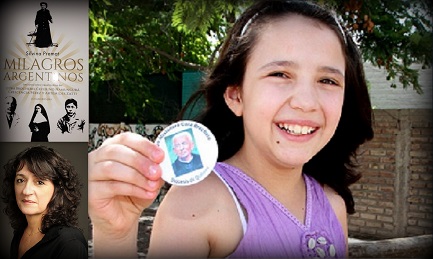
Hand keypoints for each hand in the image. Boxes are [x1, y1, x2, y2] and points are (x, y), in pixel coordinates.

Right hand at [88, 132, 164, 256]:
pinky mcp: (91, 191)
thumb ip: (154, 167)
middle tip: (157, 172)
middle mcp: (98, 157)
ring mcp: (91, 174)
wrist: (123, 218)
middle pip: (117, 151)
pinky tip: (146, 193)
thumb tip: (164, 162)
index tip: (160, 156)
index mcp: (113, 147)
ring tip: (153, 185)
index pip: (126, 139)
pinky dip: (133, 189)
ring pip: (112, 168)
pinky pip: (111, 186)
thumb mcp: (148, 178)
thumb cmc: (133, 194)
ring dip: (137, 176)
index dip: (144, 146)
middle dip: (141, 161)